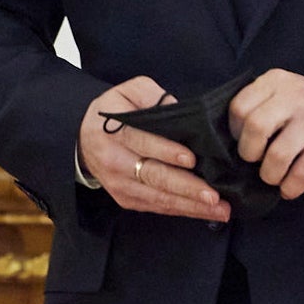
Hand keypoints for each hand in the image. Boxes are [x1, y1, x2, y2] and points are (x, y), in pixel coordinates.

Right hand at [78, 77, 228, 221]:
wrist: (83, 138)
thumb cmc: (113, 113)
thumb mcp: (128, 92)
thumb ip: (153, 96)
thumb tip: (178, 111)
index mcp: (113, 131)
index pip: (142, 142)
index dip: (167, 151)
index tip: (191, 159)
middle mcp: (114, 161)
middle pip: (153, 176)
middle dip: (186, 187)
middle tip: (213, 194)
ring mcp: (120, 184)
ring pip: (158, 197)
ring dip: (190, 205)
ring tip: (219, 208)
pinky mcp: (126, 199)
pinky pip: (157, 207)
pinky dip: (182, 210)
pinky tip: (204, 211)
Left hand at [228, 69, 303, 199]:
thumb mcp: (281, 93)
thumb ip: (258, 105)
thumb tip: (227, 138)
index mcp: (276, 81)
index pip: (240, 107)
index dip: (235, 131)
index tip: (241, 141)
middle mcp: (297, 95)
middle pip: (256, 128)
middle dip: (249, 153)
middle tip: (254, 160)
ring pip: (278, 155)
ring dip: (269, 175)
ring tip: (272, 176)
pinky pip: (302, 173)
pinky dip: (290, 187)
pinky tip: (288, 188)